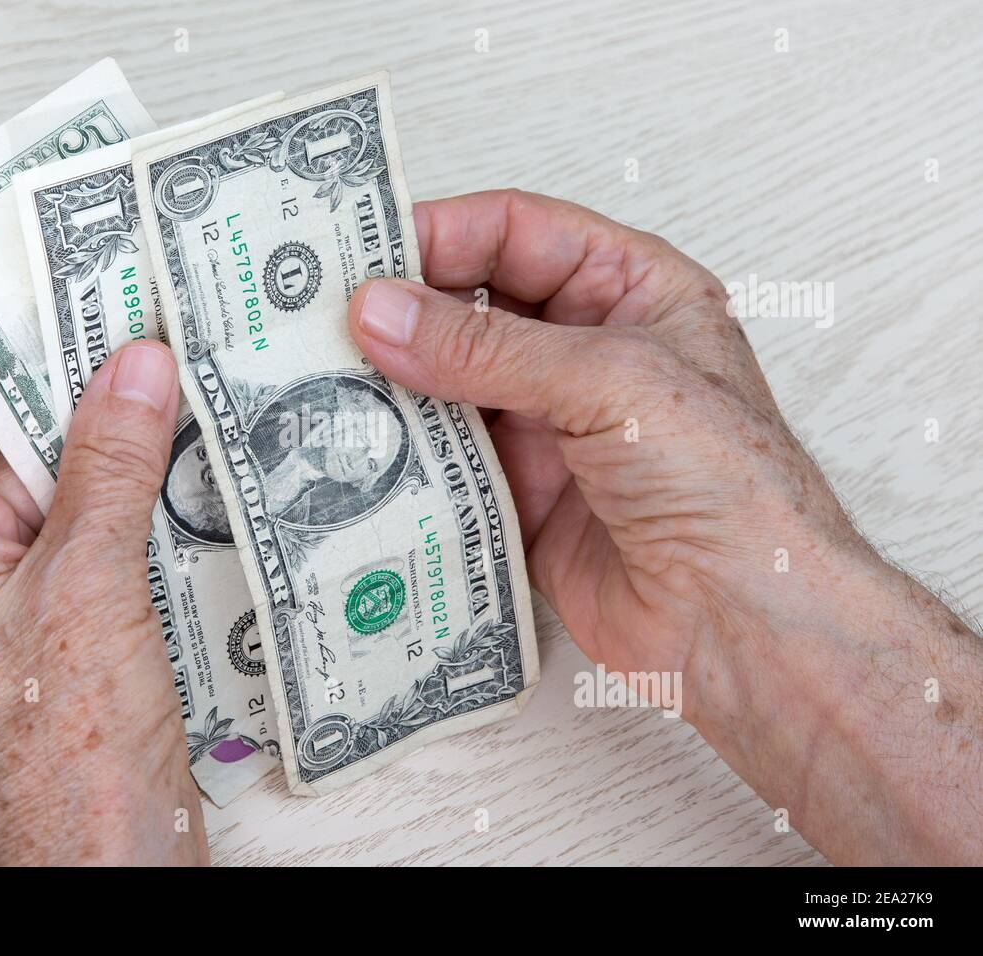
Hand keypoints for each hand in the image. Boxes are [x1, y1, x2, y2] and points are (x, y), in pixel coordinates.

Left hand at [0, 341, 206, 865]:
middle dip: (68, 393)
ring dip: (117, 447)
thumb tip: (131, 369)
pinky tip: (194, 475)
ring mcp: (15, 597)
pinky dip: (140, 500)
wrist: (108, 860)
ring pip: (59, 488)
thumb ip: (110, 468)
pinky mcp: (70, 623)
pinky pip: (97, 534)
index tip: (51, 313)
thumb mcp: (88, 585)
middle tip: (136, 338)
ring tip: (179, 397)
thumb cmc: (62, 755)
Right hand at [349, 190, 982, 863]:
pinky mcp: (520, 495)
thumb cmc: (728, 487)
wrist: (741, 622)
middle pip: (473, 307)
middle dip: (402, 312)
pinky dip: (403, 455)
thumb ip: (488, 347)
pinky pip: (446, 461)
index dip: (441, 234)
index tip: (363, 252)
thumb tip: (382, 311)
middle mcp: (586, 353)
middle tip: (322, 318)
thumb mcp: (610, 382)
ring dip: (394, 385)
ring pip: (449, 386)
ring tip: (324, 381)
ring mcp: (551, 426)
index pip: (518, 232)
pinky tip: (360, 450)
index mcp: (630, 292)